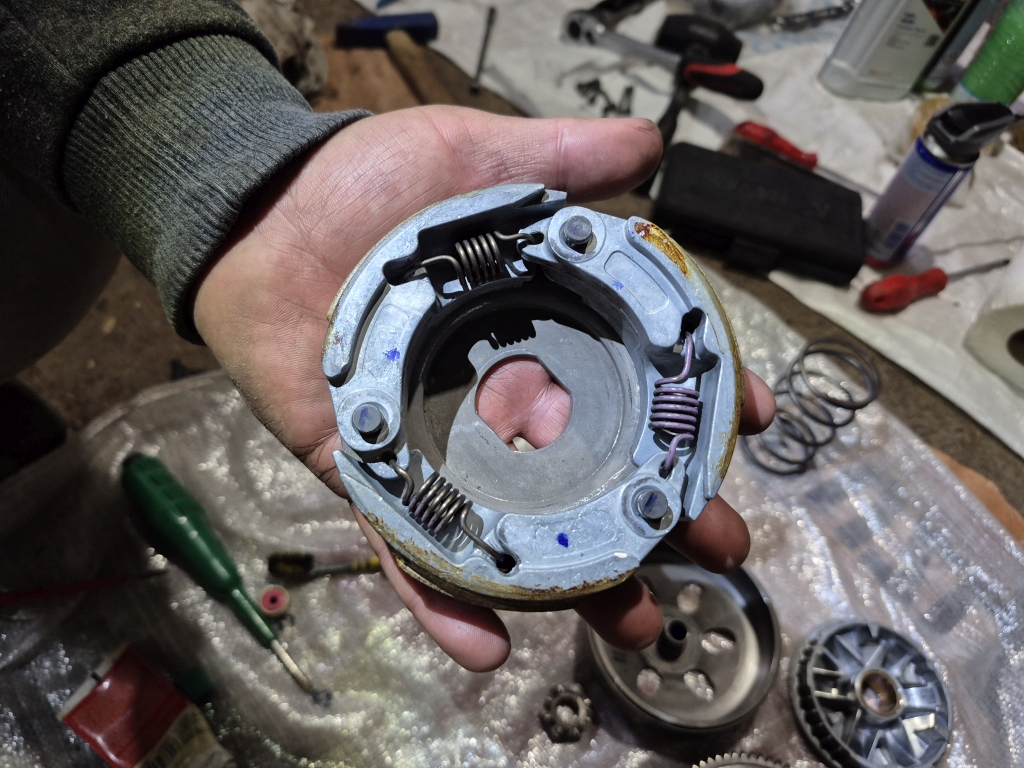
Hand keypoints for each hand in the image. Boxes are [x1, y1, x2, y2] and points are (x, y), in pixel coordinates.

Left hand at [194, 106, 774, 671]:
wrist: (264, 216)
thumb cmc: (367, 186)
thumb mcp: (475, 158)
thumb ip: (558, 160)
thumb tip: (651, 148)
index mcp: (537, 337)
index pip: (635, 378)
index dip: (695, 401)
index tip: (751, 420)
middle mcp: (502, 402)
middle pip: (592, 471)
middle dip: (658, 513)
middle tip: (716, 544)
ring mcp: (440, 446)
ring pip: (517, 529)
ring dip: (577, 585)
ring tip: (633, 621)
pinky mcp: (374, 476)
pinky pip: (410, 548)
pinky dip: (444, 601)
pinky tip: (488, 648)